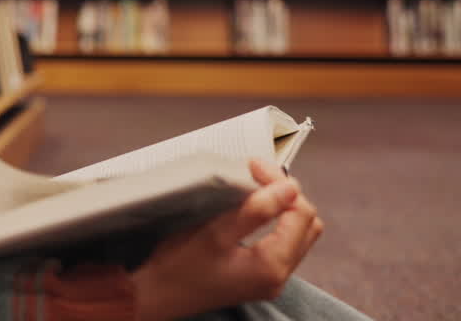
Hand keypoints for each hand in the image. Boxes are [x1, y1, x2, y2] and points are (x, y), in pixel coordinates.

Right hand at [129, 159, 323, 320]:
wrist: (155, 296)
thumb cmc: (178, 266)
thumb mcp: (214, 233)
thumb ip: (256, 211)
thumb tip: (290, 188)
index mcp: (272, 266)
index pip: (300, 213)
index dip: (282, 184)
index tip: (254, 165)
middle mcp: (278, 277)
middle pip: (306, 224)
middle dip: (287, 194)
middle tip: (257, 173)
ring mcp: (270, 280)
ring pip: (298, 234)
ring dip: (283, 207)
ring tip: (256, 187)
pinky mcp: (259, 277)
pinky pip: (283, 244)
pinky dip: (275, 222)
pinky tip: (253, 209)